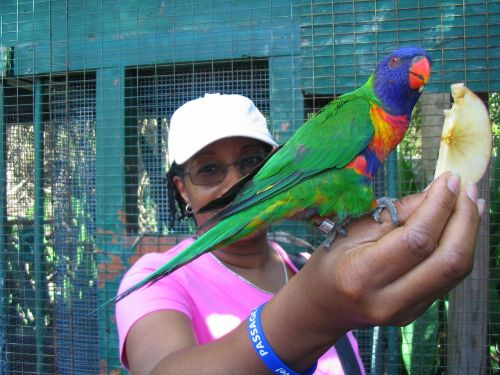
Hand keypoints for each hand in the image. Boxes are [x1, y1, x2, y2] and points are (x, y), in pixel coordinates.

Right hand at [303, 172, 482, 330]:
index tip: (450, 179)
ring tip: (470, 202)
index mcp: (362, 275)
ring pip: (456, 271)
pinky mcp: (417, 312)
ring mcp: (406, 311)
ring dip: (469, 232)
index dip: (439, 206)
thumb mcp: (351, 230)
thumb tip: (436, 193)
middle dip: (465, 220)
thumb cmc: (330, 261)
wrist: (323, 305)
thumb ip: (395, 214)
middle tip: (468, 188)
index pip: (416, 240)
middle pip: (447, 261)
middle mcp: (388, 300)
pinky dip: (460, 247)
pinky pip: (448, 278)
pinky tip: (459, 226)